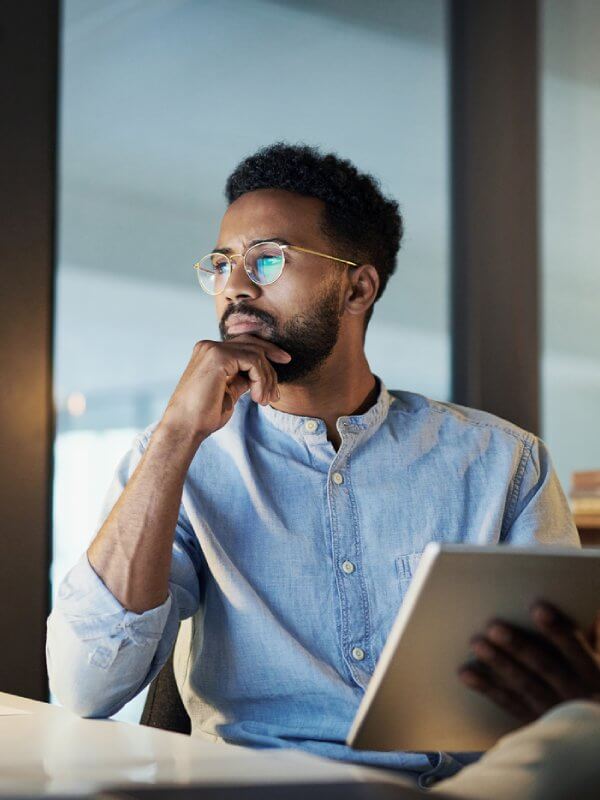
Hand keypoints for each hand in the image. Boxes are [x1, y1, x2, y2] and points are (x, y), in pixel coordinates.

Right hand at [159, 334, 291, 442]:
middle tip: (277, 391)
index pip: (244, 344)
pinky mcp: (218, 357)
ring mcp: (212, 349)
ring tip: (263, 401)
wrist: (185, 427)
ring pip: (256, 354)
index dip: (267, 352)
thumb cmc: (203, 416)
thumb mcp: (228, 393)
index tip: (284, 363)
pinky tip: (257, 398)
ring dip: (266, 380)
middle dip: (272, 363)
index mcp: (209, 353)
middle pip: (252, 344)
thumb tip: (257, 376)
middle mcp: (209, 346)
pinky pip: (253, 361)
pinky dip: (261, 380)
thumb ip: (241, 379)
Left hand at [458, 602, 599, 722]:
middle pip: (545, 667)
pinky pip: (508, 704)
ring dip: (499, 664)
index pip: (576, 649)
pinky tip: (466, 673)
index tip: (537, 608)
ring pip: (524, 685)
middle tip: (493, 626)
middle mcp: (575, 694)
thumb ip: (586, 637)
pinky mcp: (534, 721)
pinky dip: (486, 687)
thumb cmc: (589, 685)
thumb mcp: (595, 663)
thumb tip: (573, 607)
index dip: (557, 630)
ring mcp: (554, 710)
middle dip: (519, 646)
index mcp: (593, 674)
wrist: (588, 735)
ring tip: (476, 643)